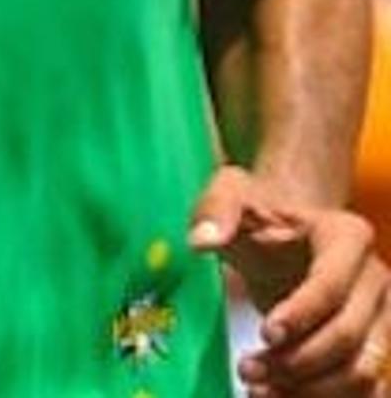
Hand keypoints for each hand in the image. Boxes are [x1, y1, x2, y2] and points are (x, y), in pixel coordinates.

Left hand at [194, 165, 390, 395]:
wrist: (288, 234)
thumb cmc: (261, 216)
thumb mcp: (234, 195)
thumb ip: (216, 210)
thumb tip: (200, 241)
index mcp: (347, 238)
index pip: (332, 284)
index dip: (302, 314)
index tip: (263, 334)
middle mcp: (377, 280)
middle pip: (350, 335)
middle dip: (298, 361)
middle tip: (247, 371)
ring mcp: (382, 318)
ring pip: (364, 370)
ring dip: (312, 390)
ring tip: (258, 391)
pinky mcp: (375, 347)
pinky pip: (366, 388)